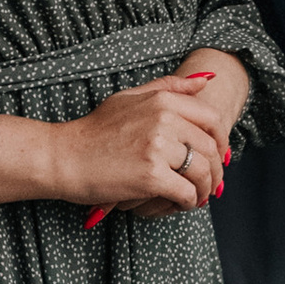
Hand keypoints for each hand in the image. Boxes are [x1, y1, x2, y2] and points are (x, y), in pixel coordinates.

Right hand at [0, 70, 230, 215]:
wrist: (63, 156)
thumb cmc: (94, 130)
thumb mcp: (130, 97)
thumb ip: (169, 87)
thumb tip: (207, 80)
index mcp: (162, 100)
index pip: (211, 119)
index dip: (221, 141)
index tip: (217, 156)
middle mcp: (164, 120)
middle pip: (210, 148)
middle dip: (215, 170)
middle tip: (210, 184)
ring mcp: (158, 148)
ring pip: (202, 172)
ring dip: (205, 189)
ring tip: (197, 196)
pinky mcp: (151, 176)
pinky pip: (186, 192)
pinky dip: (189, 202)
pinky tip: (181, 203)